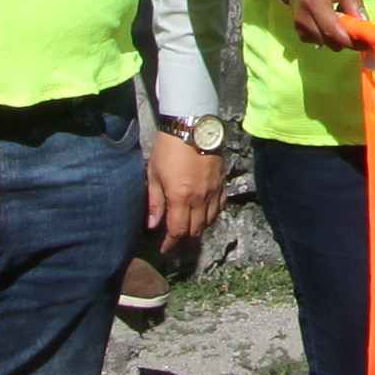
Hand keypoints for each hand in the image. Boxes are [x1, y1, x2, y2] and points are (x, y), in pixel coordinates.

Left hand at [146, 123, 230, 247]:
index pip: (178, 231)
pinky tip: (205, 214)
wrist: (192, 125)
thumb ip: (155, 202)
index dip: (171, 244)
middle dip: (184, 240)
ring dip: (198, 229)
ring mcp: (213, 190)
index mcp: (180, 197)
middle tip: (174, 241)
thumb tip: (153, 225)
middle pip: (195, 230)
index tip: (164, 249)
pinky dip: (212, 215)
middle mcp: (200, 198)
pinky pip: (220, 206)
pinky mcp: (222, 181)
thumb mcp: (153, 174)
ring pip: (209, 220)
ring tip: (188, 230)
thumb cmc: (168, 147)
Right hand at [274, 0, 368, 51]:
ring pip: (328, 44)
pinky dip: (329, 37)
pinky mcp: (300, 32)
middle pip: (332, 42)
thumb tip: (364, 23)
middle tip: (359, 31)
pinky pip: (320, 42)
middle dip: (349, 41)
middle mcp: (305, 19)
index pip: (335, 31)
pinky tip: (330, 23)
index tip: (368, 43)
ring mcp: (300, 28)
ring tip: (341, 20)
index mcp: (315, 4)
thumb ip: (353, 1)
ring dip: (339, 38)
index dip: (353, 40)